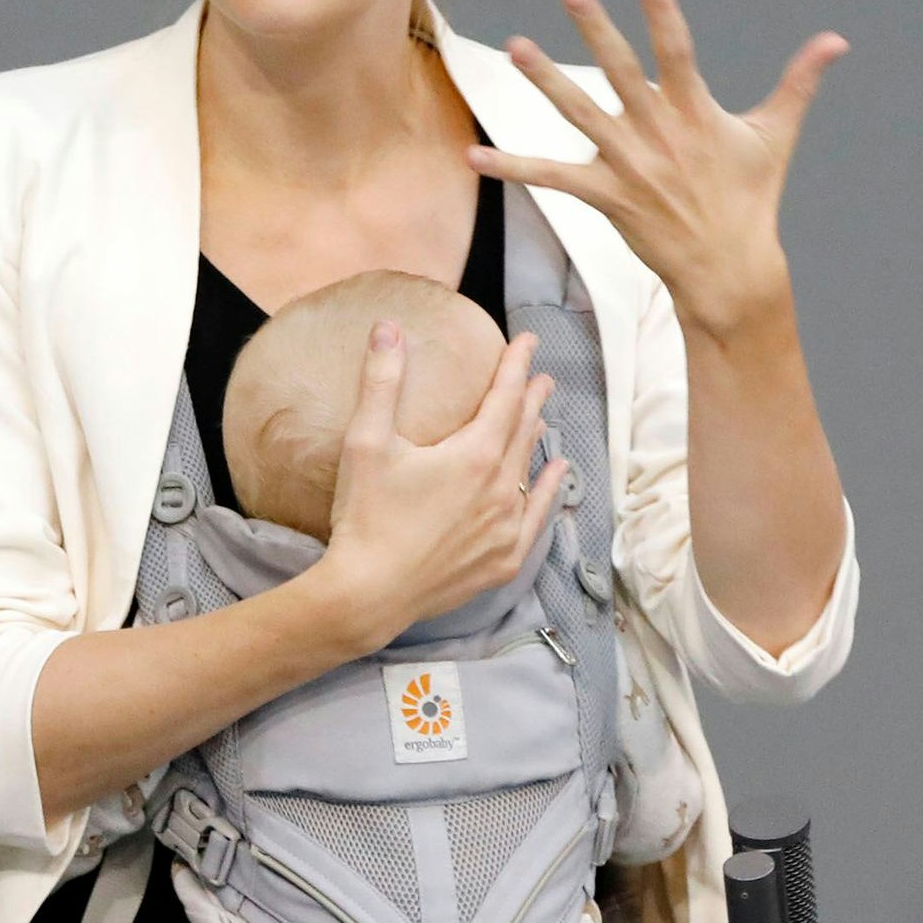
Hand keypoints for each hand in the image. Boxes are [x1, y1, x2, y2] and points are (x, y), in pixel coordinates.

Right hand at [307, 324, 567, 646]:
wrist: (369, 594)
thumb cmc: (365, 518)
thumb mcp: (365, 443)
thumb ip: (381, 381)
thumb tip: (388, 328)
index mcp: (473, 455)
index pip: (505, 397)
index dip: (516, 366)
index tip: (526, 342)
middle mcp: (500, 488)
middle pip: (523, 430)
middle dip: (531, 398)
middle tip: (539, 376)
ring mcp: (505, 527)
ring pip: (529, 470)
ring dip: (536, 438)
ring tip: (543, 417)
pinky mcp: (502, 560)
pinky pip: (536, 517)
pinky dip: (548, 491)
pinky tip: (557, 475)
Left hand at [488, 0, 848, 340]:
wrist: (729, 269)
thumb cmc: (751, 198)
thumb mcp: (775, 137)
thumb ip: (799, 82)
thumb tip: (837, 40)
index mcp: (697, 112)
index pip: (678, 49)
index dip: (661, 9)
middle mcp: (659, 134)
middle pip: (622, 73)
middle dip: (597, 31)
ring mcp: (630, 166)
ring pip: (580, 115)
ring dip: (546, 81)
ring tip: (516, 47)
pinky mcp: (607, 196)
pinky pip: (552, 178)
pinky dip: (512, 168)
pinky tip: (474, 156)